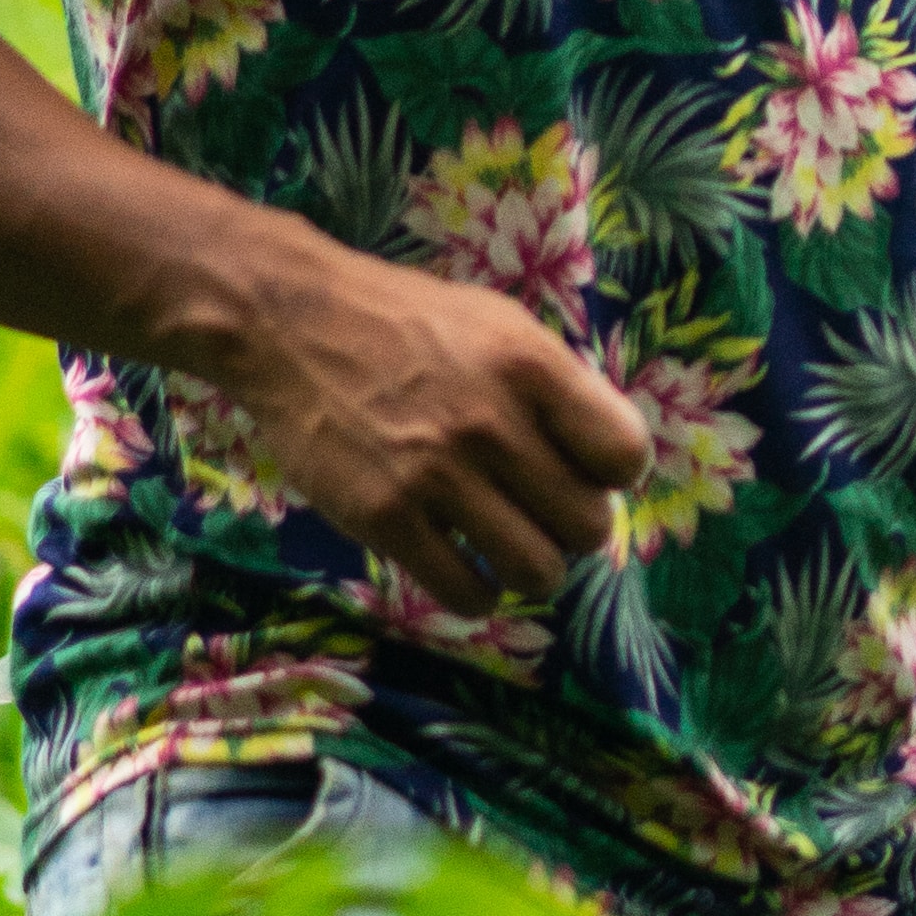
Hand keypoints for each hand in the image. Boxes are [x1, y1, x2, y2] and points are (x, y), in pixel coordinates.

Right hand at [223, 228, 650, 619]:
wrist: (291, 324)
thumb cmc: (405, 322)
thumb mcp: (499, 325)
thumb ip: (556, 387)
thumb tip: (607, 461)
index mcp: (530, 366)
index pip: (624, 454)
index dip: (612, 474)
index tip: (585, 471)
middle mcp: (492, 424)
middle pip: (588, 525)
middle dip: (573, 528)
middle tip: (541, 514)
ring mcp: (436, 476)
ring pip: (536, 571)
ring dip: (530, 568)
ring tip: (508, 548)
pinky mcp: (385, 518)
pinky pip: (464, 593)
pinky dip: (476, 593)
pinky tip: (464, 568)